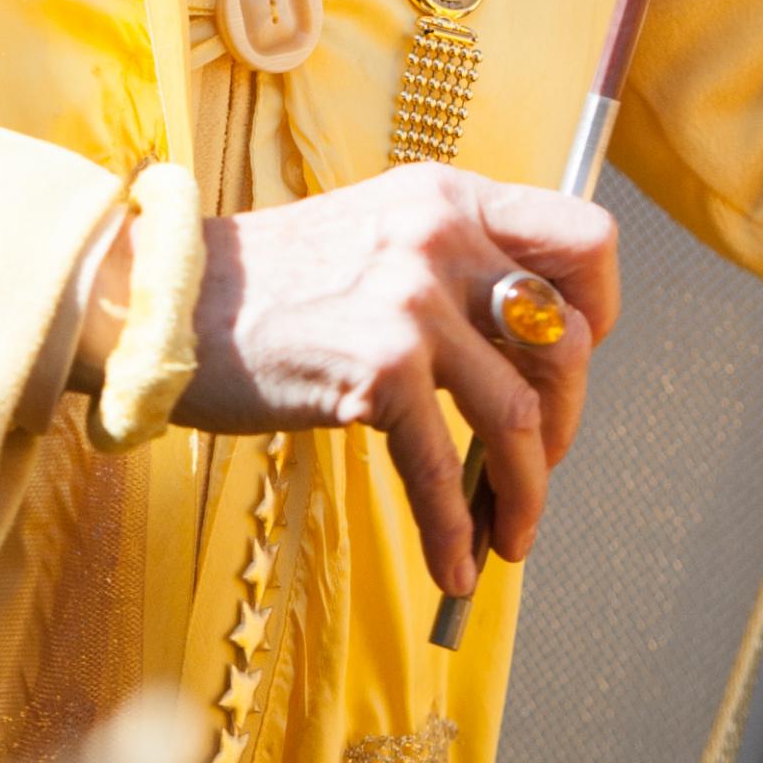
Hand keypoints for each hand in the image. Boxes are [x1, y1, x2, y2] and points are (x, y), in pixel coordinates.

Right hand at [176, 167, 619, 600]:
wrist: (165, 301)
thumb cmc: (267, 285)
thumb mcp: (377, 236)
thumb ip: (450, 268)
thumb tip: (524, 354)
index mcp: (451, 198)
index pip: (584, 240)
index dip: (598, 311)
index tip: (570, 363)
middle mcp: (443, 236)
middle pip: (566, 341)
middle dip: (564, 421)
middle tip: (534, 465)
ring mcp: (412, 300)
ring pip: (521, 415)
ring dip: (525, 492)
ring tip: (508, 535)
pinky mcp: (378, 368)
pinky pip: (445, 468)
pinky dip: (456, 529)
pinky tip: (454, 564)